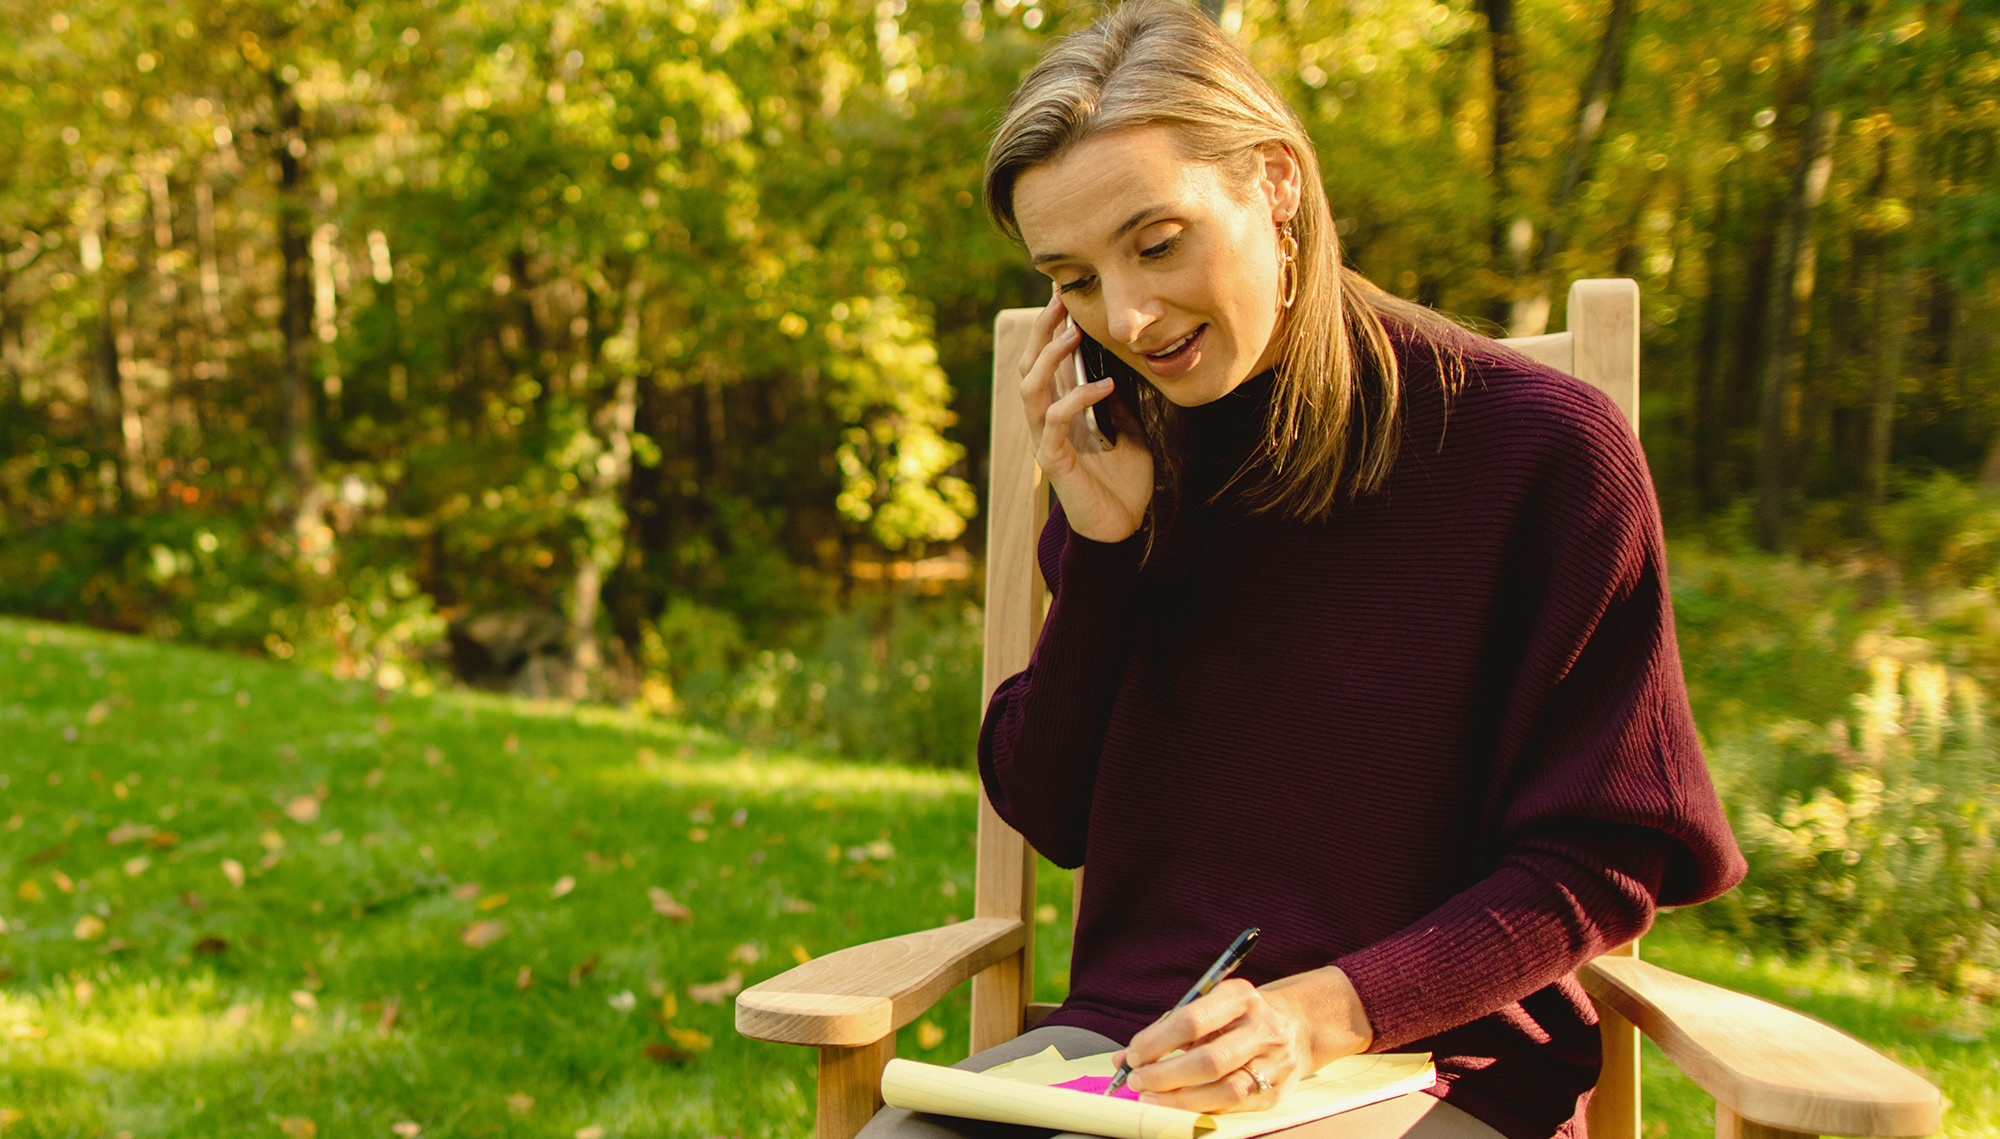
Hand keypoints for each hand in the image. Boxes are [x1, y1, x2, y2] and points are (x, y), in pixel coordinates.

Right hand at [1018, 288, 1153, 543]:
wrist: (1124, 529)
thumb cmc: (1125, 482)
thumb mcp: (1130, 428)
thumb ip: (1119, 400)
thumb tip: (1124, 363)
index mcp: (1062, 411)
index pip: (1048, 360)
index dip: (1052, 327)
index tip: (1067, 295)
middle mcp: (1047, 422)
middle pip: (1029, 364)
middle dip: (1042, 330)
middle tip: (1061, 298)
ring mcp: (1046, 441)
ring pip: (1030, 388)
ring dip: (1050, 357)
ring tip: (1073, 332)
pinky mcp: (1054, 462)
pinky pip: (1055, 422)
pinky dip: (1077, 399)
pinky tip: (1104, 386)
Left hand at [1110, 967, 1372, 1113]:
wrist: (1298, 1026)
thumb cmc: (1237, 1018)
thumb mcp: (1208, 1009)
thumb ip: (1165, 1032)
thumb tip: (1121, 1059)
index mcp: (1240, 996)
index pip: (1191, 1020)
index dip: (1156, 1042)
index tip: (1133, 1055)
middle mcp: (1262, 1028)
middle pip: (1209, 1060)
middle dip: (1165, 1075)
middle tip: (1136, 1081)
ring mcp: (1275, 1061)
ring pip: (1225, 1090)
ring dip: (1181, 1099)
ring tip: (1151, 1097)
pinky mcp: (1278, 1090)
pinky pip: (1236, 1107)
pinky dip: (1202, 1109)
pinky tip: (1179, 1106)